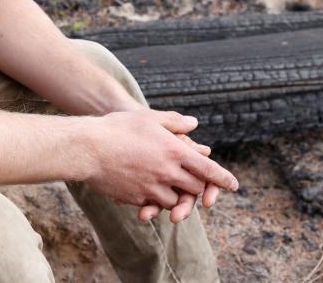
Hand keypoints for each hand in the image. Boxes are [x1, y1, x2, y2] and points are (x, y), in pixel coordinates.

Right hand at [87, 110, 236, 217]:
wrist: (88, 148)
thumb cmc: (118, 127)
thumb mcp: (149, 118)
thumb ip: (174, 122)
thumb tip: (194, 124)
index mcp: (174, 151)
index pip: (207, 169)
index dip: (223, 179)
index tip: (234, 185)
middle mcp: (167, 172)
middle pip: (194, 188)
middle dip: (197, 188)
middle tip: (198, 187)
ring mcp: (152, 187)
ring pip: (174, 200)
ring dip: (175, 196)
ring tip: (168, 187)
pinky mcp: (136, 197)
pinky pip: (151, 204)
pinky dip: (153, 201)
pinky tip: (146, 191)